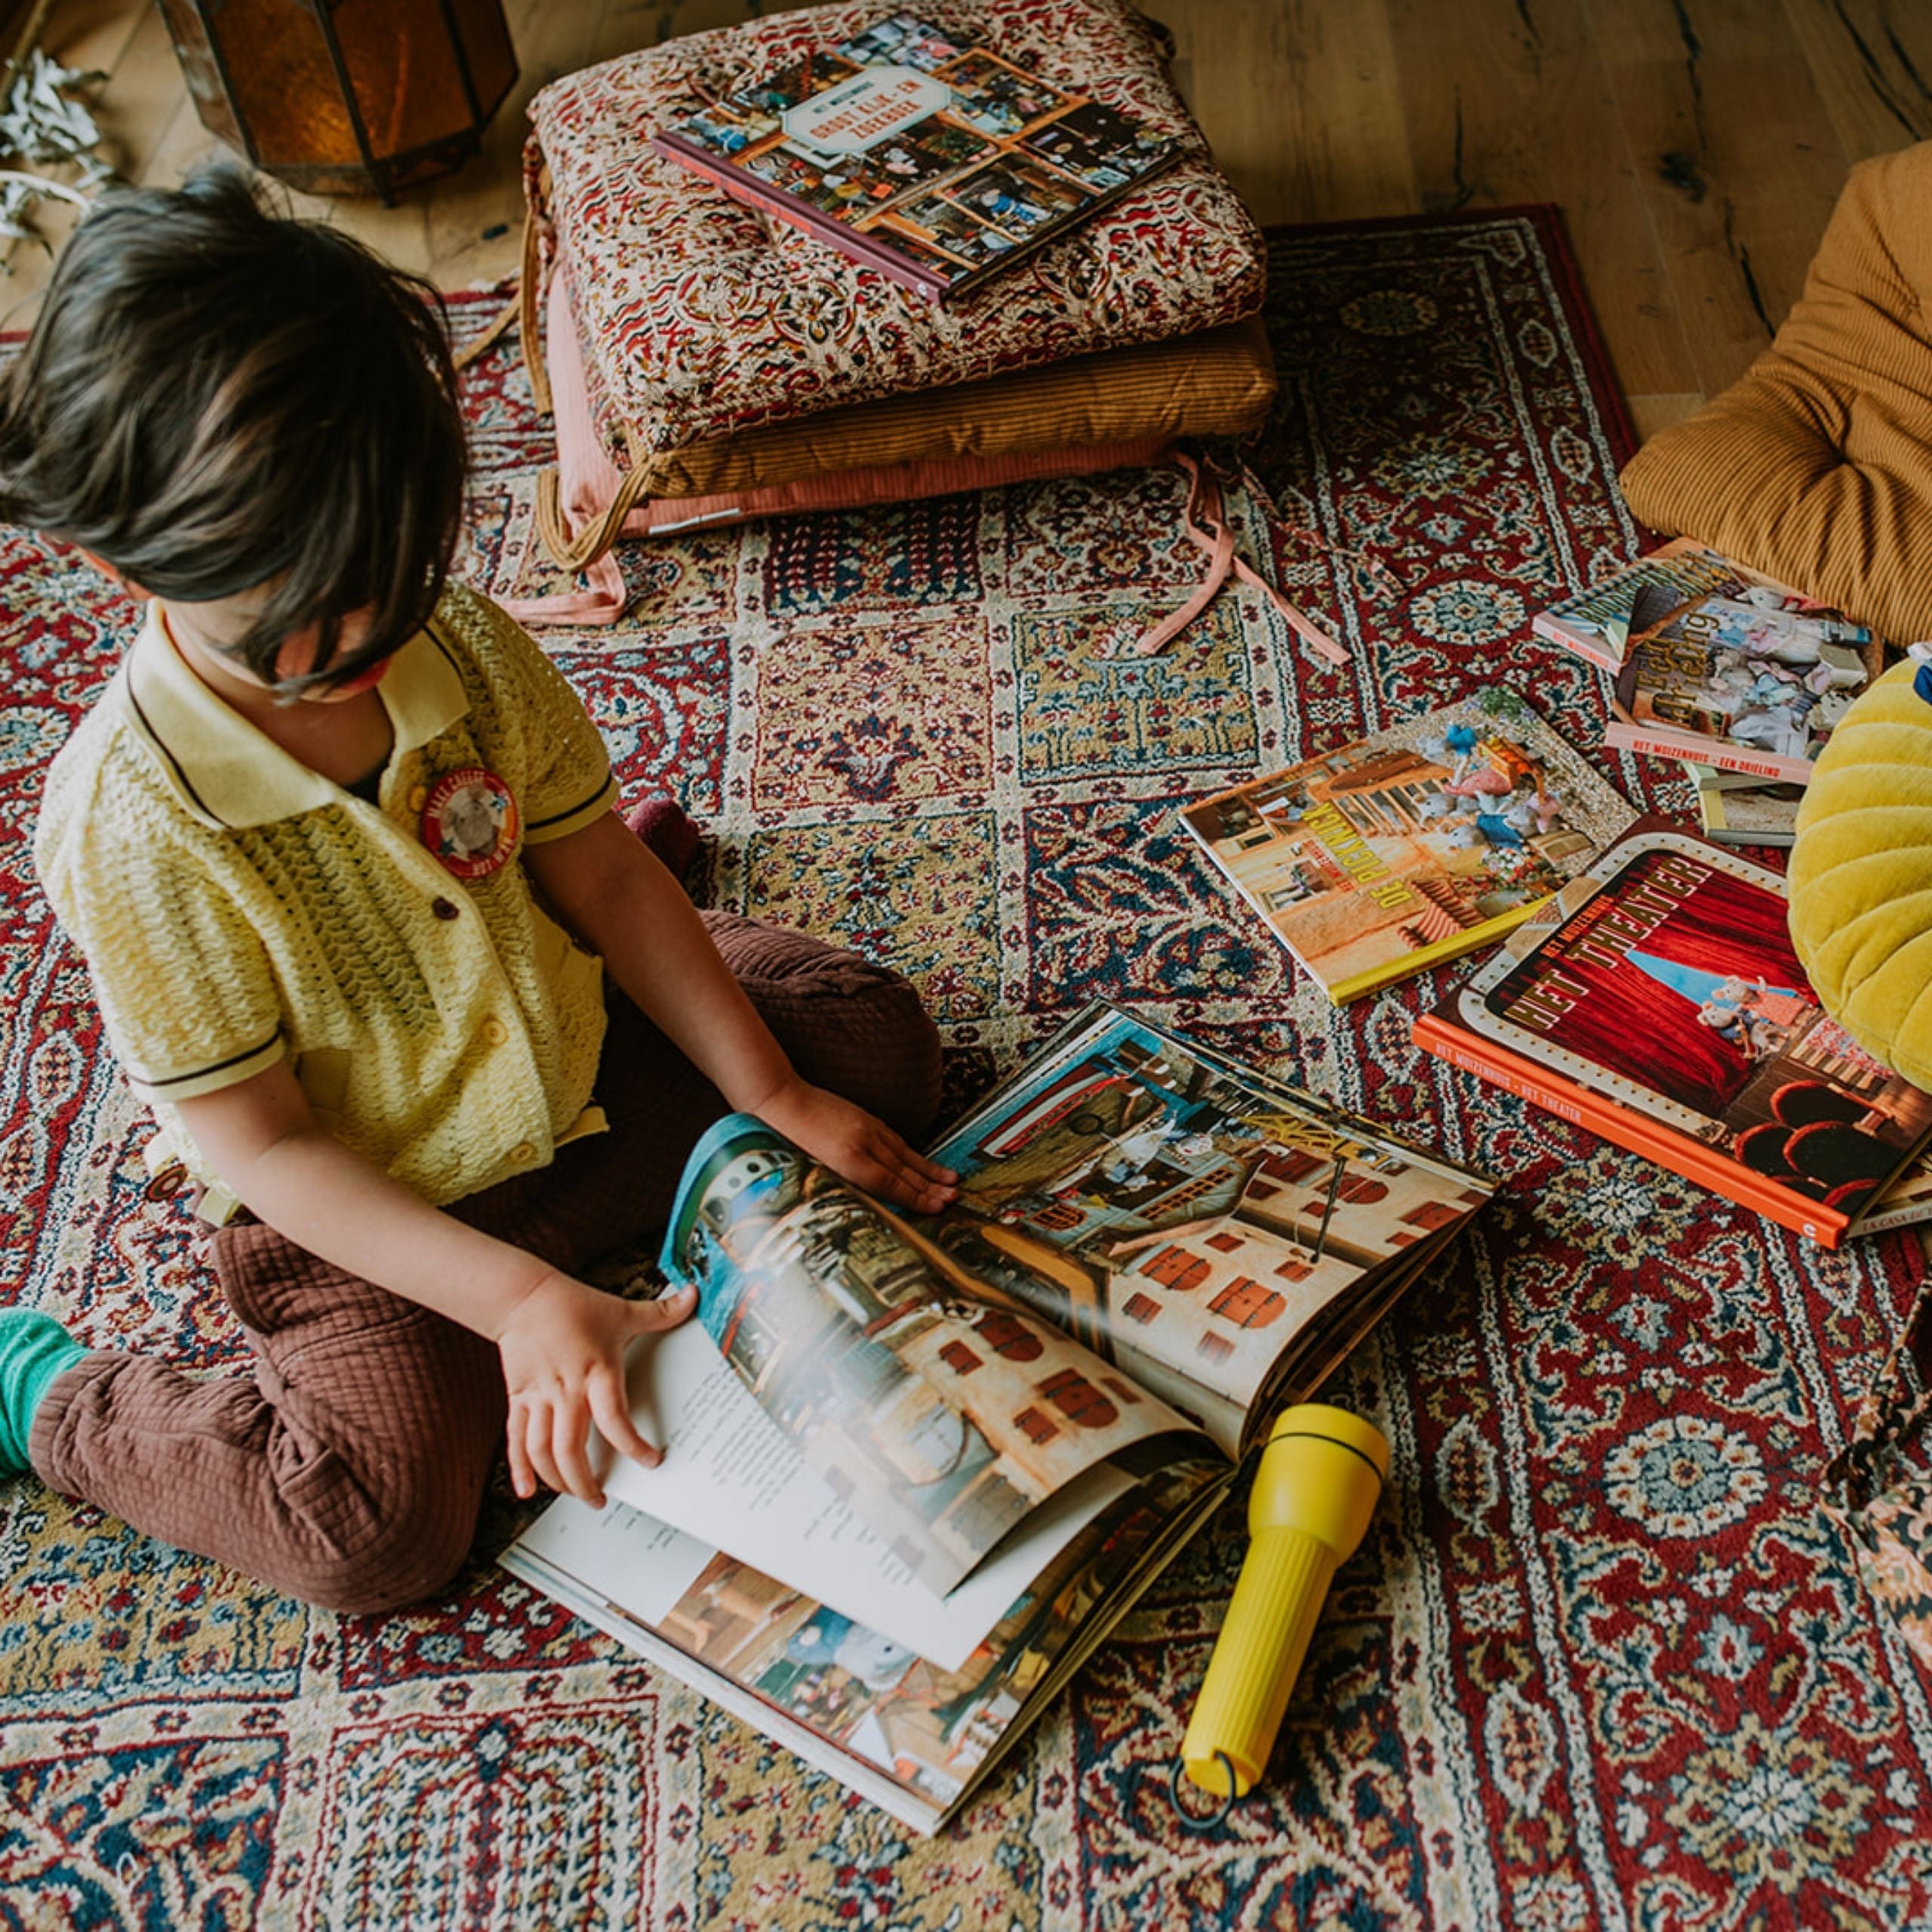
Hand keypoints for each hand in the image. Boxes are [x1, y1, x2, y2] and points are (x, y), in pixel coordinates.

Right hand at [495, 1271, 697, 1504]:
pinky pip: (515, 1440)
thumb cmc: (575, 1305)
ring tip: (573, 1494)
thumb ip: (661, 1312)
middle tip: (600, 1499)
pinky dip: (519, 1468)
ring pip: (542, 1450)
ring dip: (557, 1479)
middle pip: (571, 1448)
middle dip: (585, 1481)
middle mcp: (566, 1389)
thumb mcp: (623, 1310)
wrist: (523, 1296)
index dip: (632, 1445)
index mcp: (597, 1372)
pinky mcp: (518, 1399)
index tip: (650, 1461)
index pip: (614, 1418)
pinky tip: (527, 1491)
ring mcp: (539, 1397)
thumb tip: (695, 1294)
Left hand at [755, 1078, 957, 1212]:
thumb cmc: (780, 1138)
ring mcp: (864, 1128)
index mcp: (847, 1159)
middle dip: (931, 1187)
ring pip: (903, 1152)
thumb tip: (856, 1206)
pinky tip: (920, 1160)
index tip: (939, 1207)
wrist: (775, 1096)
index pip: (890, 1184)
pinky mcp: (862, 1118)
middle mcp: (862, 1142)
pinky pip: (892, 1138)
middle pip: (903, 1169)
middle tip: (955, 1199)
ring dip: (928, 1169)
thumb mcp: (804, 1169)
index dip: (917, 1198)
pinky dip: (909, 1152)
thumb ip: (833, 1186)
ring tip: (951, 1180)